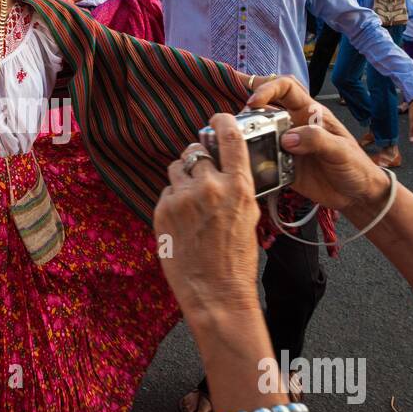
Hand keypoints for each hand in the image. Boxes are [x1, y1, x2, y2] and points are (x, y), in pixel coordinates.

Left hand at [153, 116, 262, 317]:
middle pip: (196, 151)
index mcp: (238, 186)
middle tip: (202, 177)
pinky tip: (183, 221)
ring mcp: (183, 198)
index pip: (228, 136)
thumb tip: (226, 167)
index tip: (217, 119)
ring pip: (177, 168)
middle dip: (199, 160)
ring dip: (183, 178)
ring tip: (191, 202)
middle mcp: (209, 186)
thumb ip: (237, 186)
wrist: (216, 292)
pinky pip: (166, 191)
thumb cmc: (237, 260)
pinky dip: (173, 200)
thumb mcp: (250, 216)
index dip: (221, 121)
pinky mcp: (162, 210)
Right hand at [243, 76, 389, 210]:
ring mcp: (287, 146)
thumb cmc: (356, 166)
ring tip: (237, 143)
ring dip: (248, 135)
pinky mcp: (281, 166)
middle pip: (267, 107)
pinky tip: (246, 164)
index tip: (254, 102)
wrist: (357, 195)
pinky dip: (252, 160)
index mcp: (311, 114)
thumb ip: (316, 140)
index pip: (287, 88)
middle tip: (236, 121)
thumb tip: (286, 138)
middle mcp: (295, 126)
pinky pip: (262, 159)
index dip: (269, 89)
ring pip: (260, 132)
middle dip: (249, 108)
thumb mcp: (340, 150)